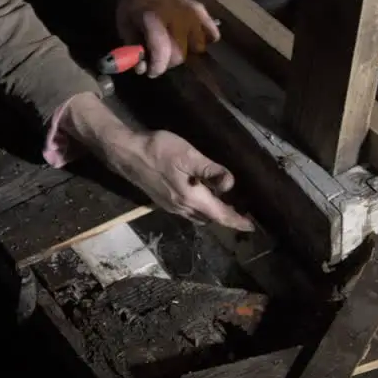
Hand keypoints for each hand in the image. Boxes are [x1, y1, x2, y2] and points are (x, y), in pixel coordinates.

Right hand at [62, 94, 253, 230]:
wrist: (126, 153)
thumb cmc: (158, 150)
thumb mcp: (188, 155)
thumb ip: (210, 170)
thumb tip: (231, 184)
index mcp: (191, 198)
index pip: (220, 215)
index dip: (237, 222)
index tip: (252, 227)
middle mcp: (182, 208)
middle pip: (210, 219)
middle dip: (227, 219)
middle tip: (244, 213)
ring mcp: (171, 206)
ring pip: (198, 216)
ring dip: (213, 215)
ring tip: (227, 207)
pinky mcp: (163, 201)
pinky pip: (188, 211)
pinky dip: (201, 209)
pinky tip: (203, 197)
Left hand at [116, 0, 219, 77]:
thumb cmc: (136, 3)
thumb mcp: (124, 22)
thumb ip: (132, 46)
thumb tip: (142, 68)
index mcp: (154, 17)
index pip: (161, 52)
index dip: (156, 66)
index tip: (150, 71)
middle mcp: (177, 16)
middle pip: (179, 55)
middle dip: (167, 61)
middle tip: (159, 56)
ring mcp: (193, 14)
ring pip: (197, 48)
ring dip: (184, 50)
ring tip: (173, 44)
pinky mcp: (203, 12)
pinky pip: (212, 34)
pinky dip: (203, 39)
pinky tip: (191, 37)